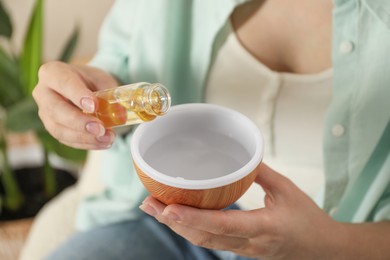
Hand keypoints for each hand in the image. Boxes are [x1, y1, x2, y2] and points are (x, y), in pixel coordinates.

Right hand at [33, 61, 117, 149]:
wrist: (83, 88)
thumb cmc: (90, 81)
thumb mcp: (102, 80)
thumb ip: (109, 94)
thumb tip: (120, 113)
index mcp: (53, 72)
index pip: (63, 83)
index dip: (78, 95)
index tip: (94, 106)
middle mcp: (43, 92)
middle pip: (56, 110)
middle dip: (80, 122)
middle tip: (100, 129)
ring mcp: (44, 113)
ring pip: (59, 129)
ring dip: (85, 137)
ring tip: (107, 138)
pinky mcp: (52, 128)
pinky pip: (66, 140)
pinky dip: (86, 143)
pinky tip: (102, 142)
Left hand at [140, 163, 346, 259]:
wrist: (323, 250)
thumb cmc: (309, 219)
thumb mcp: (288, 190)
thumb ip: (262, 173)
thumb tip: (241, 156)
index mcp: (265, 227)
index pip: (224, 224)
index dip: (194, 219)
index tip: (169, 208)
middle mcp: (250, 243)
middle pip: (204, 236)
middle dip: (174, 222)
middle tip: (149, 204)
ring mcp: (244, 250)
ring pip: (204, 241)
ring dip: (177, 227)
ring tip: (154, 210)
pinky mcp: (241, 250)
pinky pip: (211, 241)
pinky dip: (190, 230)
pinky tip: (176, 219)